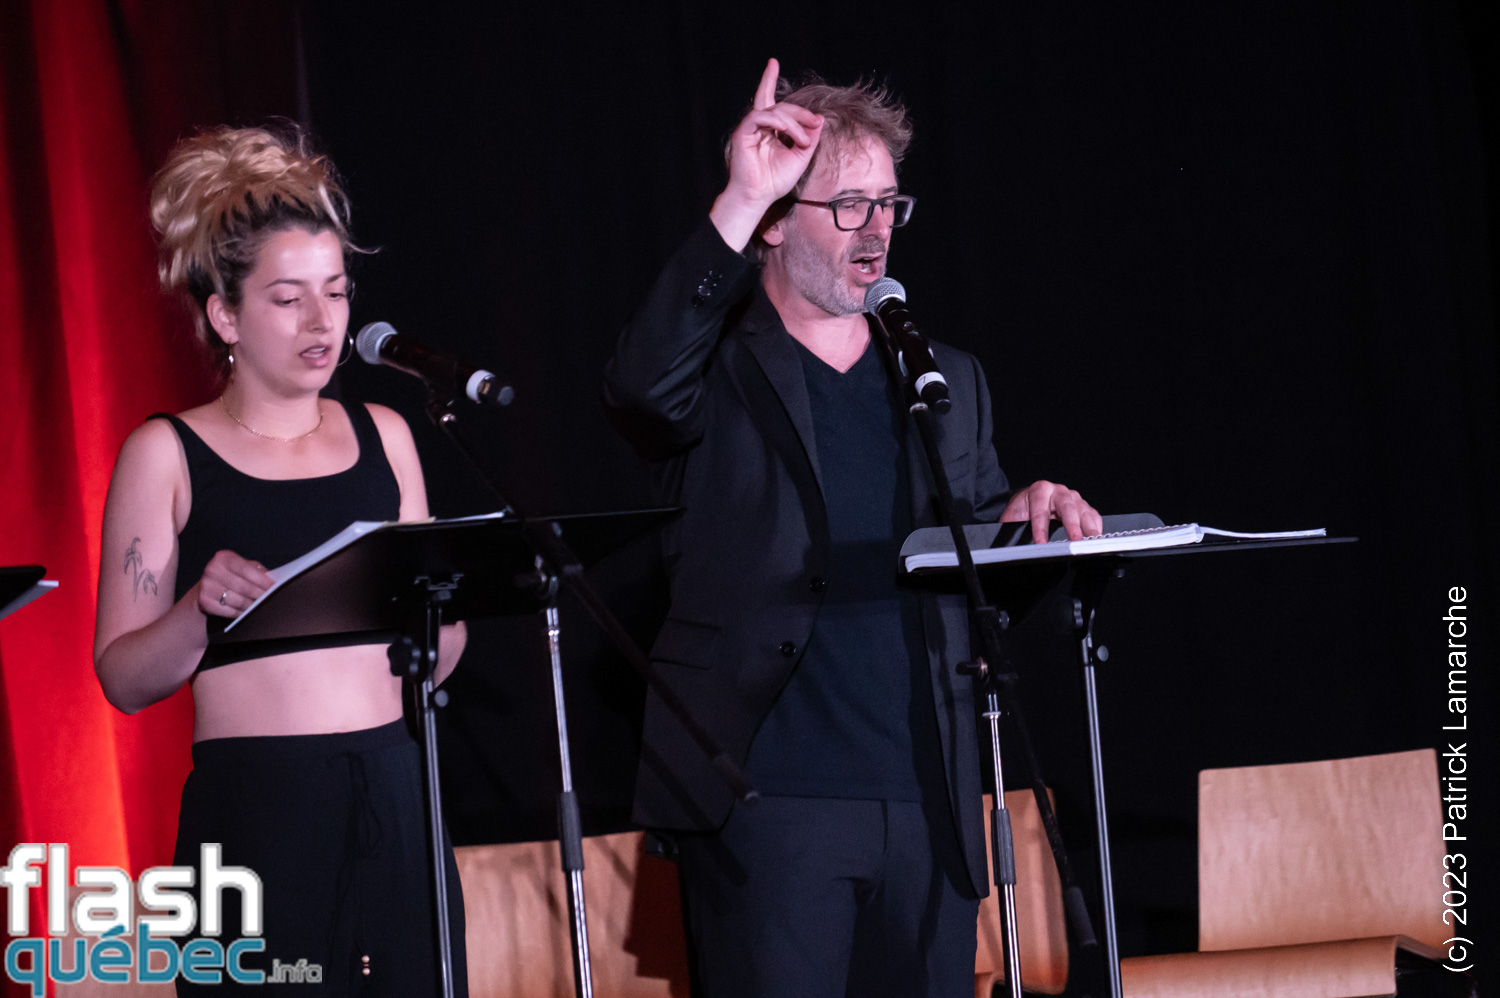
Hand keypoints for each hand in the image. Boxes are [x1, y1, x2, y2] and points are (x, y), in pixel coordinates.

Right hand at [195, 550, 274, 618]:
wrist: (207, 587)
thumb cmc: (231, 575)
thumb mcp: (242, 567)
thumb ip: (257, 571)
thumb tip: (272, 579)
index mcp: (223, 558)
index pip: (246, 569)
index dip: (262, 579)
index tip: (274, 587)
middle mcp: (212, 570)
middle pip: (243, 587)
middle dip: (260, 595)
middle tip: (271, 600)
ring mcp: (207, 587)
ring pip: (238, 600)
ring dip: (253, 606)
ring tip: (263, 607)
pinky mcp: (205, 602)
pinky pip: (229, 611)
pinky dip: (242, 613)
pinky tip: (250, 613)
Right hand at [709, 58, 824, 250]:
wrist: (758, 198)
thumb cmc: (775, 181)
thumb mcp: (800, 158)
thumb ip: (809, 139)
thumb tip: (819, 121)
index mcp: (768, 130)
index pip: (770, 101)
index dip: (768, 79)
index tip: (772, 62)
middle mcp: (758, 126)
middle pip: (779, 106)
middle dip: (800, 112)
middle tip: (816, 122)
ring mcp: (750, 129)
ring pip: (774, 111)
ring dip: (793, 122)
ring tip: (803, 140)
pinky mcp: (743, 133)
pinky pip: (761, 117)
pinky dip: (779, 123)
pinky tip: (790, 136)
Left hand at [1000, 481, 1102, 543]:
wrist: (1028, 502)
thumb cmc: (1022, 510)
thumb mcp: (1012, 517)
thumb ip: (1013, 527)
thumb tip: (1013, 545)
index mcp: (1039, 490)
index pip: (1040, 511)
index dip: (1041, 529)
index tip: (1041, 544)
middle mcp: (1058, 491)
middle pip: (1067, 507)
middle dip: (1071, 525)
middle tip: (1075, 540)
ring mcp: (1072, 498)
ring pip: (1083, 510)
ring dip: (1088, 527)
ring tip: (1091, 541)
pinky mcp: (1082, 506)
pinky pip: (1092, 515)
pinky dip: (1096, 527)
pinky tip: (1096, 537)